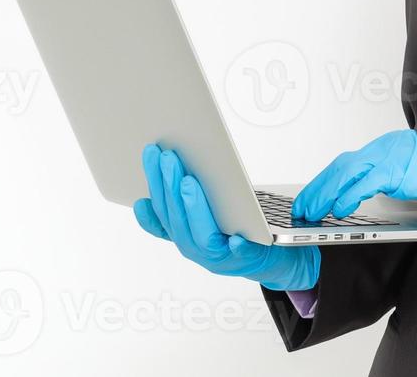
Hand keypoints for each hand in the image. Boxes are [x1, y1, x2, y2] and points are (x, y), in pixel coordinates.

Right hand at [133, 144, 319, 291]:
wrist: (268, 254)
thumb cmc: (234, 226)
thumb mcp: (203, 212)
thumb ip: (184, 198)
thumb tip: (168, 167)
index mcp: (182, 233)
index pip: (160, 210)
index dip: (152, 184)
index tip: (149, 158)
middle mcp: (194, 247)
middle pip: (176, 218)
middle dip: (168, 186)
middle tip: (167, 157)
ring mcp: (217, 257)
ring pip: (200, 235)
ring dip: (192, 207)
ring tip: (188, 182)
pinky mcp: (245, 259)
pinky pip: (238, 253)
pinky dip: (236, 245)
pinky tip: (235, 235)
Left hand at [292, 129, 416, 220]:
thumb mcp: (412, 180)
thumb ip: (389, 183)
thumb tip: (363, 201)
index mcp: (388, 149)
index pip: (347, 164)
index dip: (324, 182)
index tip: (309, 198)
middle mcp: (387, 147)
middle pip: (341, 165)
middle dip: (317, 188)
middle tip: (300, 208)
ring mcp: (395, 154)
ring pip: (348, 171)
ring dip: (326, 193)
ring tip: (311, 212)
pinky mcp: (404, 167)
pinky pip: (369, 181)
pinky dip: (350, 195)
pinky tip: (340, 209)